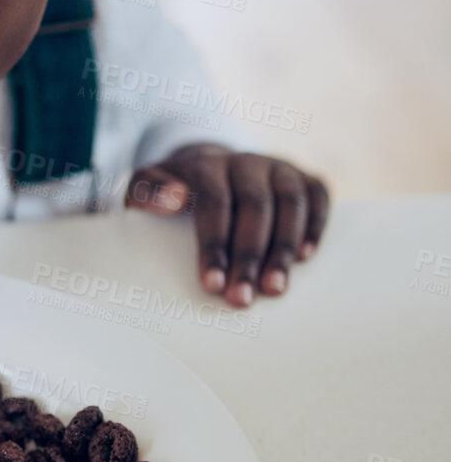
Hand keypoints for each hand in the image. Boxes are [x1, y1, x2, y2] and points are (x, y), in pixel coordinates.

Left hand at [125, 145, 328, 306]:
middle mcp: (246, 162)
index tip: (212, 284)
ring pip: (290, 203)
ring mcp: (278, 167)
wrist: (209, 169)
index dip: (215, 244)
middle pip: (255, 207)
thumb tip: (173, 200)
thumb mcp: (144, 187)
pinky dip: (315, 225)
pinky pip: (318, 196)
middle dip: (249, 256)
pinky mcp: (303, 176)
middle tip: (243, 299)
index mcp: (206, 165)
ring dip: (283, 248)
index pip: (214, 203)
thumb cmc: (172, 191)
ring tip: (275, 289)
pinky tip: (305, 257)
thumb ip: (147, 192)